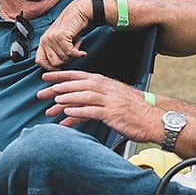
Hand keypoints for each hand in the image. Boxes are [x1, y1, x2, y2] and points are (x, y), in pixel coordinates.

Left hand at [35, 2, 90, 68]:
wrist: (79, 12)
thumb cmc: (71, 28)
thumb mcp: (59, 41)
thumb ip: (55, 52)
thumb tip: (57, 68)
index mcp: (43, 42)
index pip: (40, 61)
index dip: (50, 67)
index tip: (61, 66)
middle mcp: (45, 40)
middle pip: (54, 64)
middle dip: (66, 61)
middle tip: (72, 51)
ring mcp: (52, 38)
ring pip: (63, 59)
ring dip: (73, 54)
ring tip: (75, 43)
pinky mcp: (61, 36)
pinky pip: (69, 53)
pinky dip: (77, 52)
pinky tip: (79, 43)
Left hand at [39, 70, 159, 139]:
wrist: (154, 118)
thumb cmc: (134, 111)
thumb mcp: (112, 101)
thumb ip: (93, 103)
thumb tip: (73, 110)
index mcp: (105, 83)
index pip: (79, 75)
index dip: (61, 76)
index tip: (45, 77)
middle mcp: (106, 88)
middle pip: (77, 84)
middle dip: (57, 88)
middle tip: (41, 94)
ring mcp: (109, 100)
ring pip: (83, 95)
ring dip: (66, 99)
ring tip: (52, 104)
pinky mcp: (112, 113)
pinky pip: (92, 111)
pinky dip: (78, 112)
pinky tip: (67, 116)